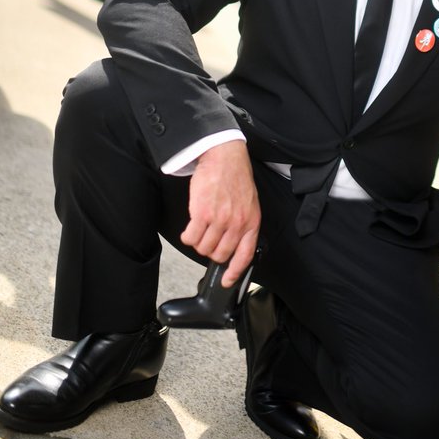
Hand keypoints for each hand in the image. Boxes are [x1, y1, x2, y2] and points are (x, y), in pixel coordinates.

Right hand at [181, 141, 260, 286]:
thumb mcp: (249, 203)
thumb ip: (243, 224)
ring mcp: (219, 220)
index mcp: (251, 222)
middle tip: (208, 239)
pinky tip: (190, 228)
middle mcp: (236, 224)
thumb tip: (234, 244)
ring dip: (198, 243)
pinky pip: (190, 238)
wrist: (224, 157)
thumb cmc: (236, 178)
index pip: (244, 255)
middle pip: (219, 254)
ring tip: (199, 229)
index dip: (234, 272)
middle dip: (211, 251)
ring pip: (203, 248)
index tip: (226, 280)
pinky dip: (187, 236)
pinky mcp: (202, 214)